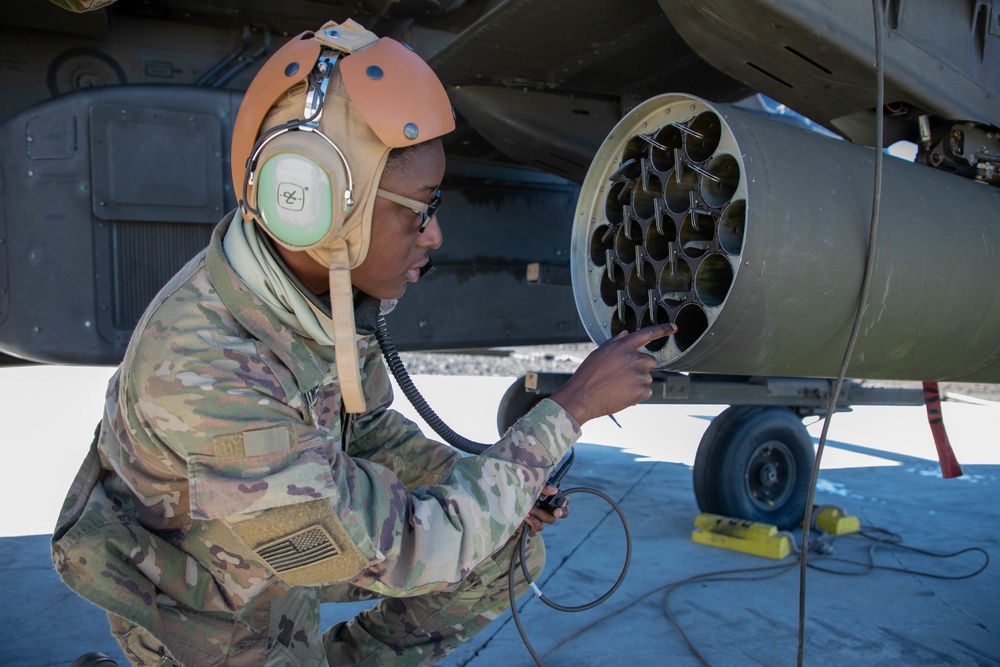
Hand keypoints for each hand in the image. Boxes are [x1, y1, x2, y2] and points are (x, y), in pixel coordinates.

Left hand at [523, 483, 569, 532]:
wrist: (503, 500)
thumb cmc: (519, 489)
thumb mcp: (531, 485)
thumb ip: (544, 487)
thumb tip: (554, 490)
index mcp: (550, 496)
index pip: (565, 500)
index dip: (565, 503)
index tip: (560, 503)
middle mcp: (548, 507)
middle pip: (562, 513)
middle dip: (561, 512)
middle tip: (556, 512)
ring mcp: (541, 517)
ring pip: (550, 519)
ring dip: (540, 513)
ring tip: (530, 508)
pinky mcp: (533, 524)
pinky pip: (539, 526)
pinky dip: (533, 521)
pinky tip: (525, 516)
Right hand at [550, 324, 675, 425]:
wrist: (582, 397)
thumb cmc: (588, 375)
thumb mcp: (598, 353)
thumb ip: (615, 342)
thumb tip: (626, 334)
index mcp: (623, 346)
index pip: (647, 333)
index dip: (662, 329)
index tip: (673, 328)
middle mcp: (634, 358)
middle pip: (650, 361)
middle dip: (641, 368)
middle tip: (624, 376)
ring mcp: (639, 375)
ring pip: (647, 378)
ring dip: (637, 383)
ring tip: (618, 387)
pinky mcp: (641, 390)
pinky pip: (646, 392)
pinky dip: (637, 395)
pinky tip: (622, 395)